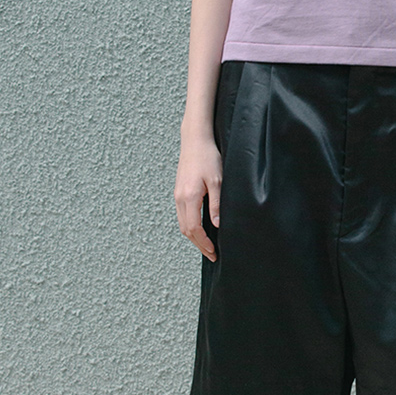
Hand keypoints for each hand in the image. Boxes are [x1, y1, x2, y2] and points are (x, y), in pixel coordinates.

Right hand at [175, 132, 220, 252]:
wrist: (194, 140)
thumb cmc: (208, 157)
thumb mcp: (217, 181)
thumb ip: (216, 204)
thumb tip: (217, 225)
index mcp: (189, 197)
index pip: (194, 228)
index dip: (203, 243)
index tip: (213, 252)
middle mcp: (180, 198)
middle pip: (186, 230)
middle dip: (198, 244)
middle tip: (211, 254)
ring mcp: (177, 195)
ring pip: (183, 223)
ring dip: (193, 237)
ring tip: (206, 245)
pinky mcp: (178, 192)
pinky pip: (182, 215)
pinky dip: (190, 226)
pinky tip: (199, 229)